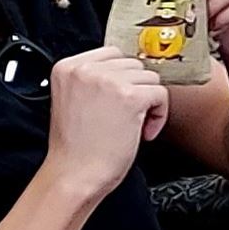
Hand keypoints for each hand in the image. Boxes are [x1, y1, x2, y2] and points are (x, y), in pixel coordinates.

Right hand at [45, 48, 168, 198]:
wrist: (74, 175)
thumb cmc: (76, 147)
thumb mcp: (74, 99)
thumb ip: (94, 80)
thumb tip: (128, 70)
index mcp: (68, 67)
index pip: (112, 54)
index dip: (122, 79)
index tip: (119, 99)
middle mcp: (86, 69)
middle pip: (133, 65)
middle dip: (135, 90)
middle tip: (125, 117)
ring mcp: (109, 81)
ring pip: (150, 78)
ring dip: (148, 102)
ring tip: (131, 125)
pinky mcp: (131, 96)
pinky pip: (161, 94)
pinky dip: (159, 115)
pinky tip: (142, 132)